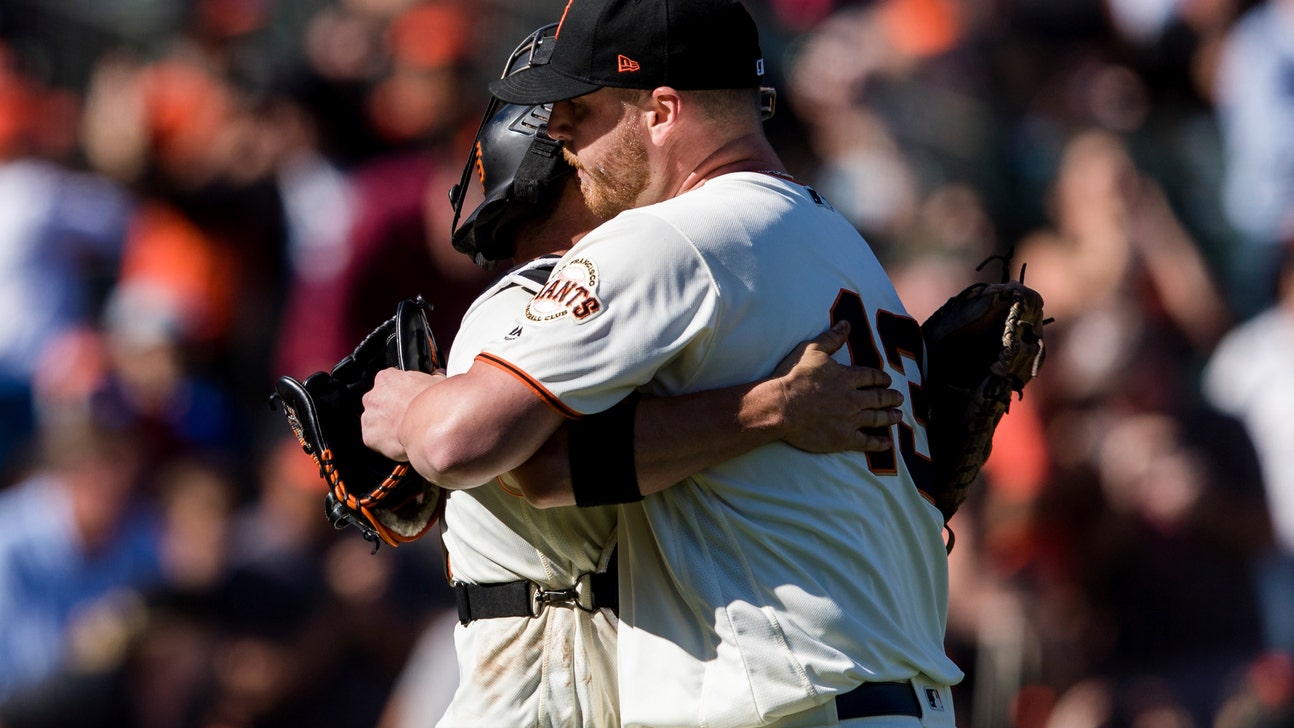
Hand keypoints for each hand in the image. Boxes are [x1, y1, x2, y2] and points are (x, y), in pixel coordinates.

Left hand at [361, 368, 442, 461]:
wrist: (432, 428)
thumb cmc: (435, 405)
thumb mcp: (437, 382)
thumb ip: (429, 380)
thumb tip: (435, 380)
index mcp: (386, 378)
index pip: (388, 382)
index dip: (400, 392)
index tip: (408, 398)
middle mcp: (373, 396)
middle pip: (379, 402)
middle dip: (392, 409)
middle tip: (409, 416)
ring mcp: (369, 417)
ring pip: (375, 421)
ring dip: (387, 425)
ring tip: (406, 431)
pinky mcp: (369, 436)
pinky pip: (375, 439)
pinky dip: (385, 442)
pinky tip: (400, 441)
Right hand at [774, 320, 904, 452]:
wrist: (781, 406)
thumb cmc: (794, 377)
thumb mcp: (812, 350)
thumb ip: (831, 338)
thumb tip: (846, 323)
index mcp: (847, 377)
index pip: (871, 377)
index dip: (881, 378)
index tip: (888, 380)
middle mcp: (854, 399)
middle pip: (879, 398)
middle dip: (891, 397)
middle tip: (899, 398)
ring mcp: (850, 420)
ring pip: (877, 418)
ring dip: (890, 417)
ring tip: (899, 416)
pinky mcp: (843, 438)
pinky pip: (867, 442)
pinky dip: (879, 443)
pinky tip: (887, 443)